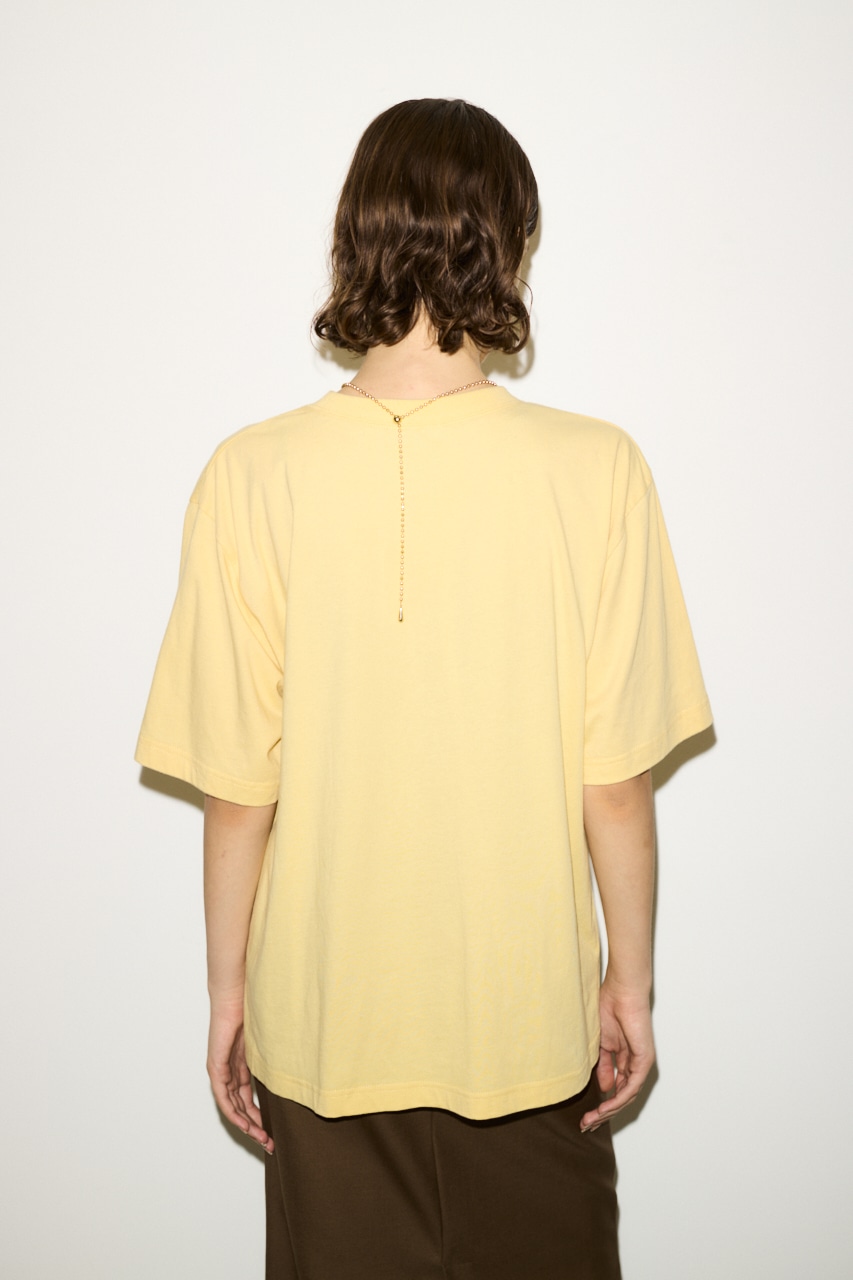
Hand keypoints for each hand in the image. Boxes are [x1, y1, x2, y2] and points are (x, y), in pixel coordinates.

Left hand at [207, 997, 273, 1153]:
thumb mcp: (268, 1038)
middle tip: (270, 1143)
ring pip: (232, 1105)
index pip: (247, 1098)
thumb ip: (275, 1055)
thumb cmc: (252, 1007)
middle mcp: (229, 1070)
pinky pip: (223, 1095)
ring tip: (262, 1138)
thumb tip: (299, 1062)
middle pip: (241, 1106)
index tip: (272, 1132)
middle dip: (255, 1127)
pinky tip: (244, 1123)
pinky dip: (233, 1110)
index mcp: (240, 1064)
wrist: (235, 991)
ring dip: (246, 1124)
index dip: (259, 1116)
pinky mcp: (216, 1064)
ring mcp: (221, 1068)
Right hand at [580, 976, 654, 1131]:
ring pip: (627, 1096)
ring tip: (592, 1120)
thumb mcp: (601, 1043)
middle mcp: (635, 1063)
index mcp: (625, 1058)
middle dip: (603, 1113)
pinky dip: (618, 1099)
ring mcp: (641, 1063)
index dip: (601, 1103)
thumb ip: (604, 1066)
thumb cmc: (610, 1007)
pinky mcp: (644, 1060)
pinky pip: (632, 1086)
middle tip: (587, 1125)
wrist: (622, 990)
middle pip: (621, 1097)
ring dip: (609, 1110)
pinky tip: (605, 1106)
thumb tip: (605, 1087)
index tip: (586, 1116)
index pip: (616, 1088)